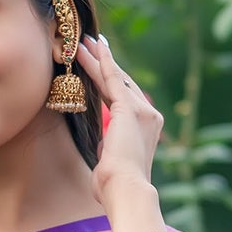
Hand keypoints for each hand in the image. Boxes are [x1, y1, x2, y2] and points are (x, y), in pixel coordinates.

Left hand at [76, 34, 163, 213]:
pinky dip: (99, 62)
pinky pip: (110, 78)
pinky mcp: (128, 108)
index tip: (101, 65)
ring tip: (81, 41)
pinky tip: (87, 49)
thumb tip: (103, 147)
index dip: (112, 80)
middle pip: (122, 82)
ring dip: (97, 58)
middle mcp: (150, 115)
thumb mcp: (113, 162)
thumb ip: (111, 149)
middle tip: (90, 43)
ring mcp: (142, 110)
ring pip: (114, 77)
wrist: (125, 190)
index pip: (126, 98)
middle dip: (104, 62)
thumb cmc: (115, 187)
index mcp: (147, 129)